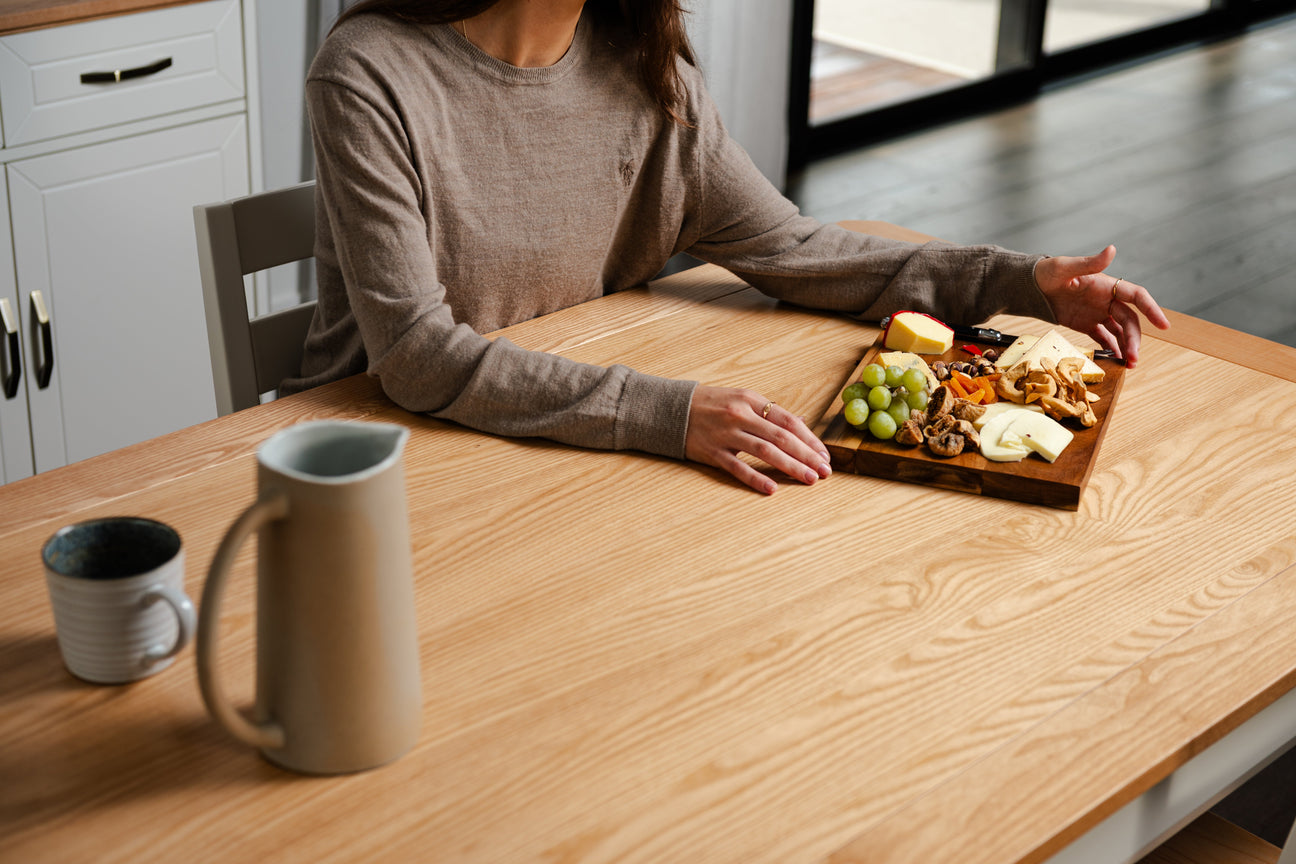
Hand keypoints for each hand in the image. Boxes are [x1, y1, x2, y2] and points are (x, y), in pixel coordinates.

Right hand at [685, 386, 832, 494]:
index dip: (810, 439)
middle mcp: (740, 415)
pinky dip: (756, 478)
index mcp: (750, 400)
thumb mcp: (739, 399)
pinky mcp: (712, 452)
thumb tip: (797, 425)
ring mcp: (726, 434)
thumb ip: (766, 413)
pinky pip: (737, 468)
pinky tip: (773, 488)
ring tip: (809, 479)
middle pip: (782, 438)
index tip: (825, 455)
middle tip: (825, 471)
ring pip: (766, 452)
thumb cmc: (708, 405)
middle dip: (807, 456)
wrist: (670, 409)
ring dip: (791, 466)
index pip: (789, 421)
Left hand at [1033, 245, 1170, 367]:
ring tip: (1128, 365)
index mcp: (1107, 285)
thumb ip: (1089, 263)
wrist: (1030, 286)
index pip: (1137, 296)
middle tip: (1133, 358)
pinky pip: (1104, 338)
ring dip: (1126, 347)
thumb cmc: (1046, 273)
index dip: (1152, 309)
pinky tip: (1116, 361)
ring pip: (1120, 332)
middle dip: (1134, 339)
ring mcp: (1098, 313)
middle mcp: (1107, 300)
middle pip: (1130, 321)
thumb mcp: (1064, 267)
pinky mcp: (1087, 324)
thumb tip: (1112, 249)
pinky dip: (1111, 349)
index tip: (1164, 325)